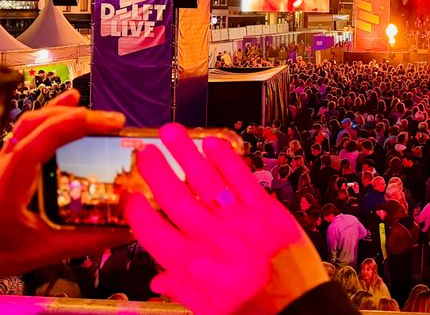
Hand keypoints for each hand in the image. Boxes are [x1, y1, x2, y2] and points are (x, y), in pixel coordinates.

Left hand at [0, 90, 131, 287]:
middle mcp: (0, 170)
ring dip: (62, 112)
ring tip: (95, 112)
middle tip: (113, 121)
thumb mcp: (45, 254)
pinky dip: (49, 115)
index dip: (72, 126)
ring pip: (28, 124)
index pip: (36, 145)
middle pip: (34, 126)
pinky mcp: (3, 163)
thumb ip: (88, 241)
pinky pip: (24, 130)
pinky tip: (69, 104)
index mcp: (7, 191)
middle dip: (76, 117)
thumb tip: (130, 229)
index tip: (107, 123)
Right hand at [126, 123, 326, 314]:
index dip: (136, 213)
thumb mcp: (209, 310)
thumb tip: (159, 282)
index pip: (152, 232)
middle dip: (156, 171)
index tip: (130, 198)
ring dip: (185, 153)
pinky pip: (242, 177)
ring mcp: (239, 220)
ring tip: (170, 133)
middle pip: (174, 197)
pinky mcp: (265, 209)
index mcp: (192, 265)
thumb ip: (182, 291)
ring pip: (205, 180)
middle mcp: (211, 238)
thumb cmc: (255, 309)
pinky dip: (226, 158)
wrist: (299, 306)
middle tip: (145, 153)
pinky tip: (212, 143)